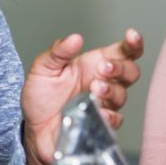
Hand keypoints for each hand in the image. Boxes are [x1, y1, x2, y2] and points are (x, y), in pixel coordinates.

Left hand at [21, 29, 143, 164]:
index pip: (122, 51)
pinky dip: (109, 115)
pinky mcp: (101, 124)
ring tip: (94, 89)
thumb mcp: (43, 68)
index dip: (132, 43)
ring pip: (122, 95)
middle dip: (121, 68)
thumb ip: (58, 51)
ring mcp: (104, 104)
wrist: (33, 128)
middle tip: (103, 68)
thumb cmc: (40, 96)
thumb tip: (75, 38)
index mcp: (93, 64)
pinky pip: (115, 120)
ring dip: (111, 90)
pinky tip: (99, 111)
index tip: (131, 35)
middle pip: (130, 72)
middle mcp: (103, 82)